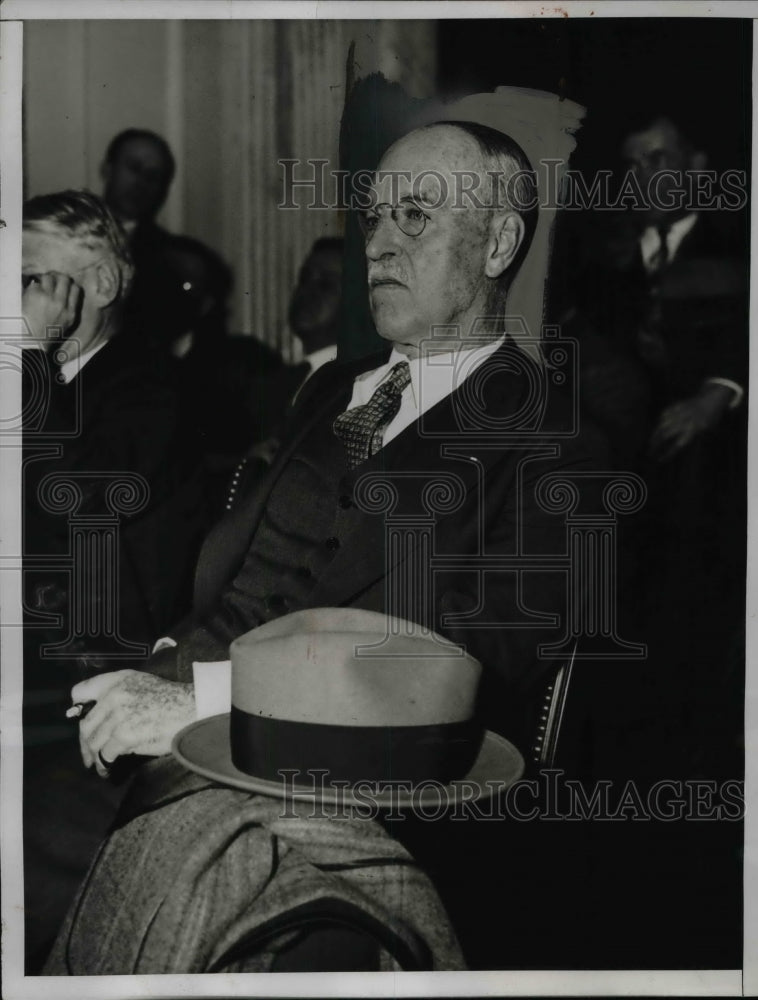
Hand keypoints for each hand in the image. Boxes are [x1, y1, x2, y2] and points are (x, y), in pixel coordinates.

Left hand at [22, 271, 81, 343]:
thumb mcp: (66, 325)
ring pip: (49, 277)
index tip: (63, 285)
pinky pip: (34, 284)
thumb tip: (69, 295)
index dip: (70, 284)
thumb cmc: (48, 335)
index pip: (76, 289)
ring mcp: (48, 298)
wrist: (32, 342)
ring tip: (39, 283)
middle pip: (64, 279)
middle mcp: (61, 304)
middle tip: (50, 279)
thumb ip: (70, 310)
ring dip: (44, 279)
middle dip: (57, 276)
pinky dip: (32, 287)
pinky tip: (30, 293)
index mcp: (71, 312)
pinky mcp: (35, 295)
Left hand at [71, 670, 195, 776]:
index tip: (82, 723)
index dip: (77, 710)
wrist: (192, 709)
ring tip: (98, 766)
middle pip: (85, 724)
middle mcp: (114, 694)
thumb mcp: (142, 685)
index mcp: (117, 680)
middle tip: (87, 755)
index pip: (80, 692)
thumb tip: (100, 719)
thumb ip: (119, 694)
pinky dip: (104, 765)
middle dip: (84, 744)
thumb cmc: (171, 700)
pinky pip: (105, 754)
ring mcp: (118, 715)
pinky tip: (107, 770)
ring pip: (93, 742)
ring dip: (93, 758)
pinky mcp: (124, 735)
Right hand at [649, 384, 732, 461]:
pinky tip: (658, 427)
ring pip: (662, 424)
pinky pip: (665, 414)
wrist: (713, 397)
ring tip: (651, 441)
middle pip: (666, 434)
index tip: (661, 459)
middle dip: (657, 444)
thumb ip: (692, 436)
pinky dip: (661, 421)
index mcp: (693, 429)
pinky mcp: (677, 405)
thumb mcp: (706, 429)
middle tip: (651, 451)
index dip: (668, 453)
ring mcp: (679, 412)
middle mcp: (684, 421)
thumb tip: (677, 445)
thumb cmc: (711, 417)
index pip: (677, 445)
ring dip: (655, 433)